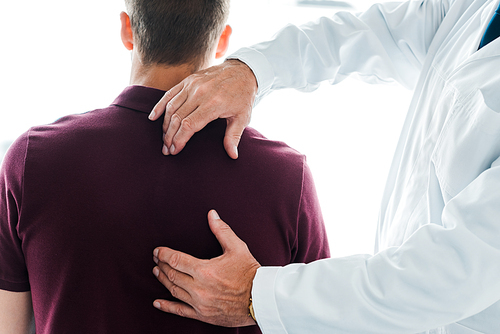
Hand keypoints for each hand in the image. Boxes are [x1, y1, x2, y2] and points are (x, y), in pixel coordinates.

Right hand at [148, 59, 257, 158]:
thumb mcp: (242, 117)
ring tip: (164, 139)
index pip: (189, 125)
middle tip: (167, 150)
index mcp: (213, 104)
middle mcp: (200, 93)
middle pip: (177, 118)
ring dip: (165, 125)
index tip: (175, 150)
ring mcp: (192, 85)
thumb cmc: (243, 96)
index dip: (179, 140)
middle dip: (169, 136)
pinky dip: (160, 106)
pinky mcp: (188, 80)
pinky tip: (153, 117)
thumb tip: (233, 155)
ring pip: (171, 107)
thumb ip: (234, 137)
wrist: (243, 71)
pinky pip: (170, 94)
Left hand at [152, 210, 260, 326]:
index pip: (176, 260)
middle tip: (156, 260)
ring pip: (174, 291)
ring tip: (158, 272)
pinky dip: (167, 306)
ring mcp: (200, 303)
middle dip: (161, 265)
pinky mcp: (203, 315)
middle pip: (172, 275)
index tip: (157, 251)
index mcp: (205, 270)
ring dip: (163, 280)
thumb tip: (212, 215)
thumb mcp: (237, 247)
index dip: (164, 254)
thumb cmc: (250, 273)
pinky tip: (158, 302)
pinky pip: (180, 311)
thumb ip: (222, 230)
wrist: (261, 298)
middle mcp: (199, 288)